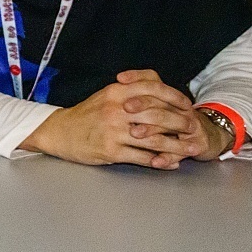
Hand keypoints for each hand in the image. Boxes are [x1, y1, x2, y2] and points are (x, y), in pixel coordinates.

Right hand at [22, 71, 204, 169]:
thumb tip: (162, 90)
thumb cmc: (87, 114)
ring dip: (178, 146)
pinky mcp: (111, 151)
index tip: (187, 106)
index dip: (175, 97)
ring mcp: (114, 131)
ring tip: (191, 149)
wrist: (58, 132)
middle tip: (194, 129)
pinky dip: (160, 161)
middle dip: (181, 123)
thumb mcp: (107, 94)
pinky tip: (171, 163)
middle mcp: (116, 110)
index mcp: (116, 92)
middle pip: (159, 115)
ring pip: (155, 139)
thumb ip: (132, 89)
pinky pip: (143, 157)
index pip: (153, 88)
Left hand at [114, 69, 226, 163]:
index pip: (155, 87)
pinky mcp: (198, 144)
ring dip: (152, 131)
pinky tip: (155, 163)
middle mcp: (182, 110)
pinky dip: (167, 158)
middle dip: (144, 107)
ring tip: (134, 133)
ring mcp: (191, 127)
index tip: (119, 83)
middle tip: (125, 108)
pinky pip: (181, 153)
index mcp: (171, 98)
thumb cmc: (172, 119)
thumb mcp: (158, 103)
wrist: (205, 136)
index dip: (138, 84)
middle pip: (162, 106)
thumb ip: (141, 88)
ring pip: (171, 128)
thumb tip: (120, 77)